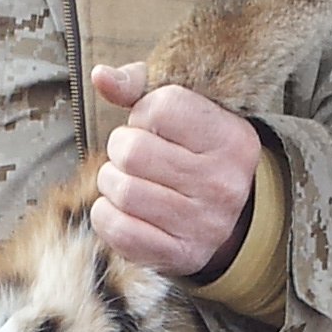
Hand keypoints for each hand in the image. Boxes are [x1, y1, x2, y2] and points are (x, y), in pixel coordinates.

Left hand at [89, 65, 260, 278]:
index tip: (154, 125)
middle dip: (121, 148)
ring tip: (126, 179)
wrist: (226, 217)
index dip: (143, 113)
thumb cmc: (193, 152)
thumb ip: (140, 86)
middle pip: (132, 151)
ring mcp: (204, 224)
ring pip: (121, 190)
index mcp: (232, 139)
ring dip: (111, 181)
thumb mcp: (183, 112)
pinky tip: (121, 208)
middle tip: (133, 156)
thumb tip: (100, 76)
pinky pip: (118, 229)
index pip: (162, 107)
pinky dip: (107, 215)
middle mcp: (223, 183)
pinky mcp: (181, 255)